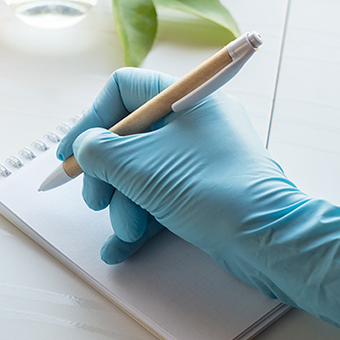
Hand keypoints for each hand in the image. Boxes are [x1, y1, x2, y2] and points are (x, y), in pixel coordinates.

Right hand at [58, 67, 339, 339]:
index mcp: (185, 99)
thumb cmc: (207, 190)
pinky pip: (161, 198)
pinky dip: (140, 220)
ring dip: (123, 204)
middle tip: (96, 201)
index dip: (90, 120)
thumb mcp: (137, 166)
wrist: (269, 241)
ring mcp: (200, 159)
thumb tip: (84, 146)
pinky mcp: (205, 192)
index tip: (70, 153)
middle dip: (106, 175)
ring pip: (142, 173)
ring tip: (126, 230)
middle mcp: (194, 123)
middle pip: (128, 137)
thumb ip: (98, 150)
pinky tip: (120, 249)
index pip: (123, 90)